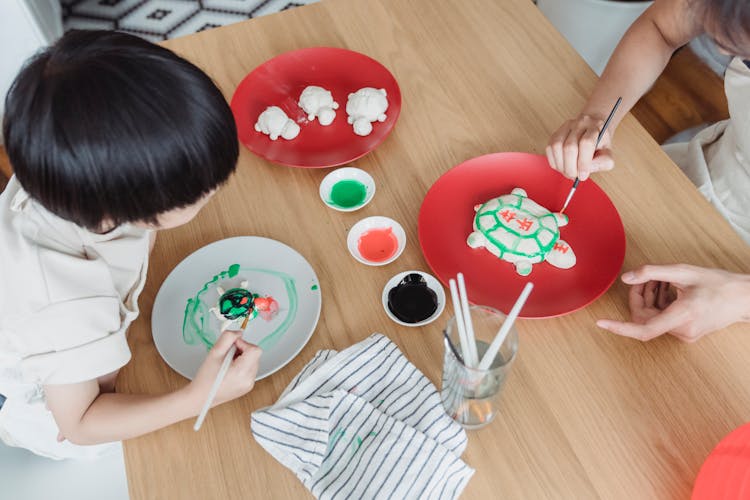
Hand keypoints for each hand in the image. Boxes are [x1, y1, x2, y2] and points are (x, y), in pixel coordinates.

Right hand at [188, 330, 261, 408]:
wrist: (200, 397)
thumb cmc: (205, 378)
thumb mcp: (214, 352)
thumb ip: (228, 338)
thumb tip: (239, 333)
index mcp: (241, 372)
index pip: (255, 350)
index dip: (244, 344)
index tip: (233, 346)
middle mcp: (248, 379)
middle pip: (255, 355)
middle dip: (242, 351)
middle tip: (227, 356)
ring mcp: (249, 384)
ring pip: (253, 361)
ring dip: (242, 358)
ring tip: (227, 364)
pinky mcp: (247, 386)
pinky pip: (250, 370)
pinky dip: (242, 366)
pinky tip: (229, 370)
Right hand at [546, 114, 614, 179]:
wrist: (591, 128)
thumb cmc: (599, 143)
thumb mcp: (607, 153)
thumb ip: (602, 163)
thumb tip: (584, 171)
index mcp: (595, 126)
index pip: (586, 143)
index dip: (583, 163)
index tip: (582, 176)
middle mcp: (579, 123)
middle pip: (570, 147)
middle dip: (571, 167)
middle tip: (575, 176)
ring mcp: (565, 127)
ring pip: (557, 147)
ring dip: (561, 165)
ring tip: (568, 171)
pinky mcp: (555, 134)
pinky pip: (549, 149)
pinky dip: (555, 161)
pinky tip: (562, 165)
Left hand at [597, 264, 749, 341]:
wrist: (745, 298)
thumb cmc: (719, 284)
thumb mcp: (684, 272)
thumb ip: (652, 273)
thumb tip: (627, 278)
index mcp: (682, 316)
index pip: (644, 329)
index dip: (620, 327)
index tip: (602, 323)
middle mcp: (682, 330)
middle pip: (645, 317)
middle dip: (640, 296)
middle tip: (647, 277)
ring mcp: (685, 334)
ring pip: (654, 317)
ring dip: (651, 298)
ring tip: (662, 280)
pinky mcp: (687, 332)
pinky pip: (663, 319)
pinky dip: (661, 303)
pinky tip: (669, 289)